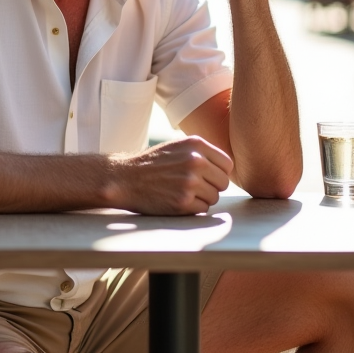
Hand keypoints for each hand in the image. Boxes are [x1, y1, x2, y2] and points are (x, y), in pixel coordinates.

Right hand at [106, 136, 232, 214]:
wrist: (126, 178)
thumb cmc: (153, 163)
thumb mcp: (178, 146)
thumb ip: (202, 153)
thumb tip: (227, 168)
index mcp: (196, 144)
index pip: (227, 164)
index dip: (218, 173)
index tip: (207, 176)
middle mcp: (195, 161)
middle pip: (223, 182)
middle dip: (212, 187)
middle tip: (193, 187)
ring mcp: (190, 182)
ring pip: (214, 197)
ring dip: (202, 198)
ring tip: (182, 192)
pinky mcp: (183, 201)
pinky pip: (203, 209)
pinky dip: (193, 208)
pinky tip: (177, 200)